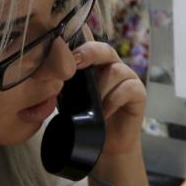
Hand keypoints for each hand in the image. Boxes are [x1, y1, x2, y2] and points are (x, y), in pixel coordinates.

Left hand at [73, 38, 145, 156]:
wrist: (105, 145)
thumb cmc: (86, 119)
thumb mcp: (68, 99)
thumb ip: (62, 84)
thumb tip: (46, 74)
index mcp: (94, 64)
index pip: (89, 42)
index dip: (78, 40)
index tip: (62, 47)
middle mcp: (112, 66)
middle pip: (105, 49)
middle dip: (89, 52)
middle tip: (75, 62)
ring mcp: (128, 78)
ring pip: (116, 70)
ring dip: (101, 87)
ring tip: (91, 104)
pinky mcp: (139, 93)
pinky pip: (128, 89)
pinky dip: (113, 100)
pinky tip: (103, 113)